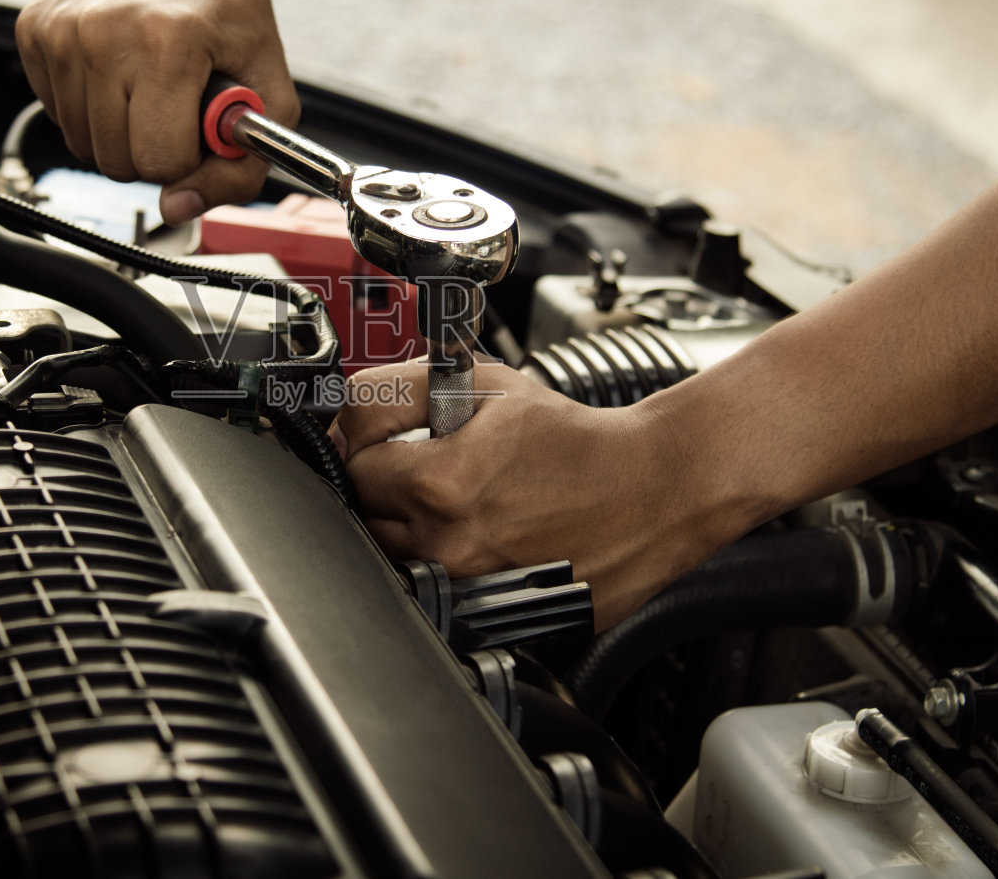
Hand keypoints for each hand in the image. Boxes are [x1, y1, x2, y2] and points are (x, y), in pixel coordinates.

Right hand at [16, 0, 298, 224]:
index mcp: (168, 43)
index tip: (202, 124)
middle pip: (115, 162)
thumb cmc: (234, 14)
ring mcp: (61, 29)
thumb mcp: (270, 94)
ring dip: (120, 131)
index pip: (160, 162)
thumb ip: (239, 171)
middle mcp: (103, 33)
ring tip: (150, 84)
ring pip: (82, 145)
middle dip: (152, 150)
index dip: (188, 159)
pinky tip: (118, 67)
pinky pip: (56, 112)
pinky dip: (90, 105)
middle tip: (178, 105)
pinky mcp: (33, 27)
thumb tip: (174, 211)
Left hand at [332, 359, 743, 628]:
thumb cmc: (575, 439)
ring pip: (393, 557)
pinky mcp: (491, 614)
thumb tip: (346, 411)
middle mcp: (448, 544)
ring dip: (407, 526)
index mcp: (440, 485)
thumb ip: (402, 390)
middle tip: (422, 464)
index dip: (365, 442)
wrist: (650, 490)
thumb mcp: (484, 383)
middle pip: (363, 515)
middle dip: (382, 484)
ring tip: (456, 498)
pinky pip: (436, 589)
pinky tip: (476, 534)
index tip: (387, 438)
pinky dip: (442, 563)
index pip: (352, 464)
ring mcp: (467, 585)